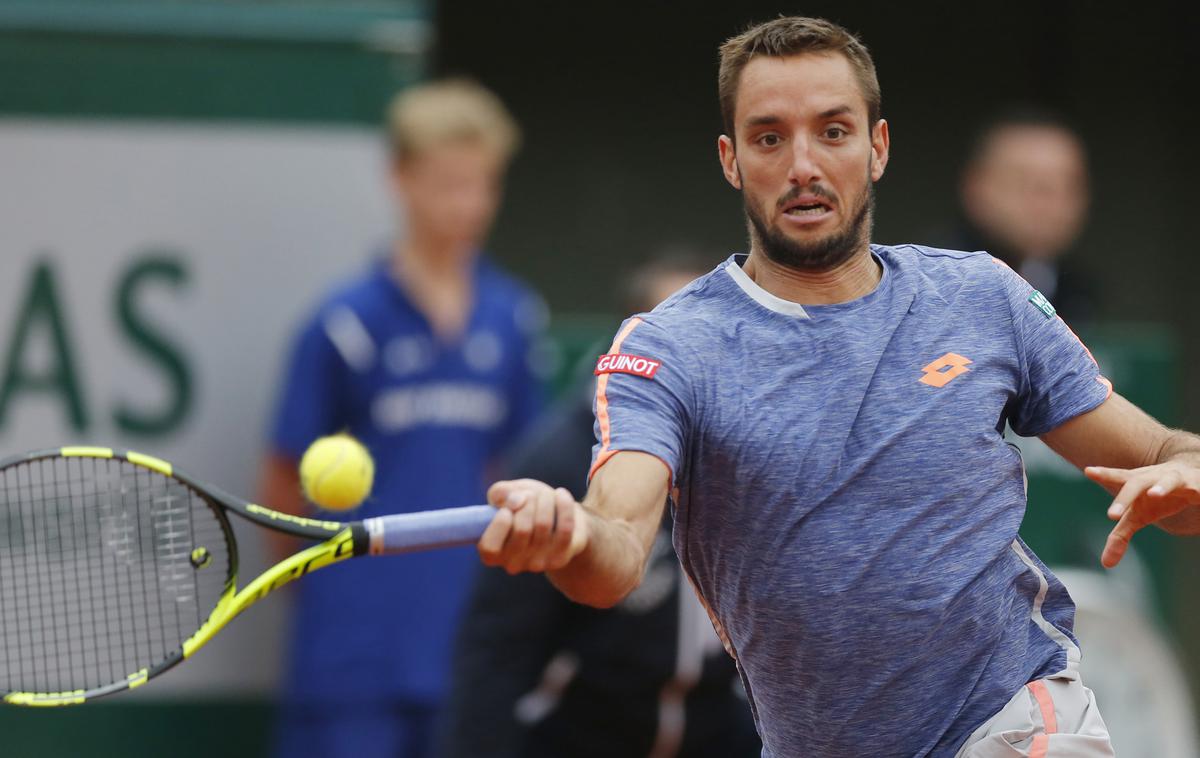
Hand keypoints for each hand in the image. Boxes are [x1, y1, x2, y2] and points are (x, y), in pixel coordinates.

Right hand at [478, 479, 589, 573]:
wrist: (556, 517)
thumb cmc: (524, 506)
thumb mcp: (506, 494)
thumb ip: (500, 493)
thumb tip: (516, 501)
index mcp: (491, 554)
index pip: (490, 547)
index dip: (499, 524)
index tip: (507, 508)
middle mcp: (513, 564)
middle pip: (521, 529)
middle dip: (528, 501)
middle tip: (530, 494)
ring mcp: (537, 564)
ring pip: (543, 525)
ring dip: (545, 499)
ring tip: (545, 494)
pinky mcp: (560, 558)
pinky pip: (565, 528)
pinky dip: (563, 505)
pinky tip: (560, 494)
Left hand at [1085, 462, 1199, 567]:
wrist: (1190, 477)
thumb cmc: (1156, 498)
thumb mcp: (1138, 516)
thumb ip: (1120, 535)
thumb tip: (1106, 564)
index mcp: (1136, 483)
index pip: (1118, 478)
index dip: (1104, 474)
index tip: (1088, 471)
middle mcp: (1153, 477)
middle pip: (1136, 484)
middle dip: (1125, 497)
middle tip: (1113, 515)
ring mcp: (1176, 479)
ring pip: (1169, 480)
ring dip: (1162, 486)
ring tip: (1154, 495)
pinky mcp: (1197, 485)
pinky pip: (1199, 488)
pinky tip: (1198, 495)